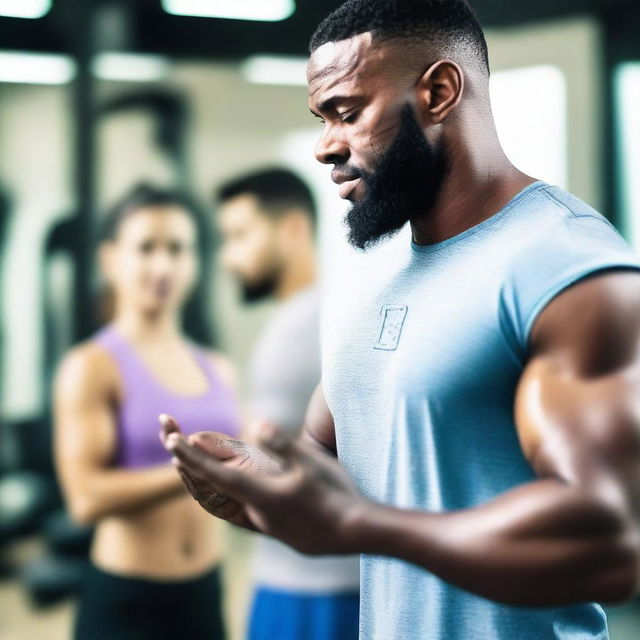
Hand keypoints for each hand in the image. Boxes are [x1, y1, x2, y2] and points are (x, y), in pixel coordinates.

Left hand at [162, 417, 372, 554]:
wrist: (353, 533)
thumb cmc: (334, 495)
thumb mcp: (311, 463)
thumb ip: (282, 444)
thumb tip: (256, 424)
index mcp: (259, 495)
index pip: (214, 474)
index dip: (190, 456)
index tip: (170, 439)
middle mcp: (253, 513)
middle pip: (207, 489)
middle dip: (186, 462)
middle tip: (169, 438)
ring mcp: (262, 523)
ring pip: (217, 502)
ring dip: (198, 480)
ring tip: (183, 462)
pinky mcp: (272, 528)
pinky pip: (232, 510)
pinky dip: (217, 494)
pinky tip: (221, 489)